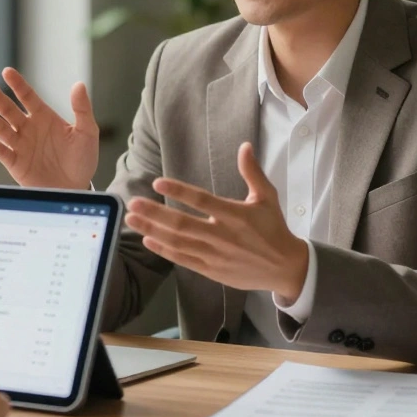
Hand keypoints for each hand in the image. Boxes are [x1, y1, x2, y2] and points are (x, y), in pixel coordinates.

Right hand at [0, 67, 98, 189]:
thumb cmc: (82, 159)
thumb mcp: (87, 132)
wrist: (76, 188)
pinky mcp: (16, 164)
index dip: (17, 84)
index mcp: (43, 117)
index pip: (27, 96)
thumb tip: (79, 85)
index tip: (7, 71)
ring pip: (2, 130)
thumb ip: (82, 109)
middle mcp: (28, 129)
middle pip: (9, 110)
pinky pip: (4, 154)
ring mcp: (20, 146)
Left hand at [124, 142, 309, 298]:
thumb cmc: (274, 228)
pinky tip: (148, 240)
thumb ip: (252, 172)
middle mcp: (222, 236)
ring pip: (178, 242)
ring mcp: (215, 255)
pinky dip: (164, 250)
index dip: (179, 191)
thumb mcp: (267, 197)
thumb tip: (244, 146)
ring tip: (131, 219)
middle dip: (154, 214)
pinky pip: (183, 259)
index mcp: (235, 215)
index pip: (202, 201)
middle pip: (182, 224)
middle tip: (132, 203)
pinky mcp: (211, 270)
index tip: (157, 182)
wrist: (285, 267)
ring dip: (152, 230)